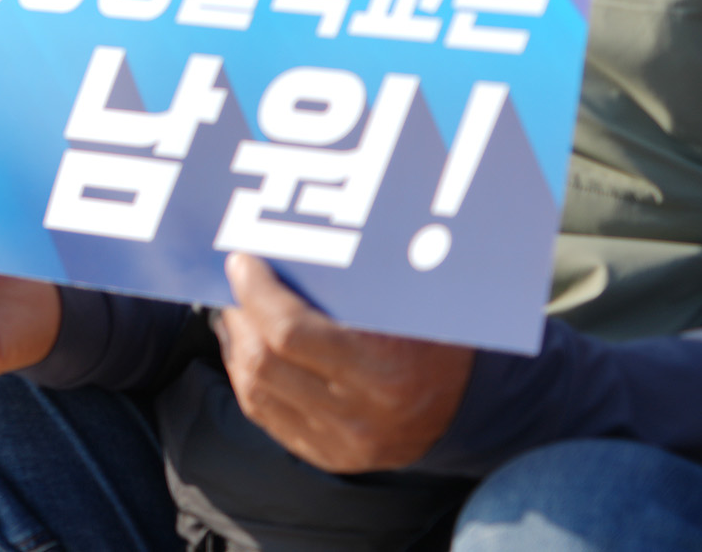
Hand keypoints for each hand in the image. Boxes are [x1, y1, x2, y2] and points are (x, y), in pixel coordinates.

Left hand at [215, 253, 471, 471]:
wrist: (466, 409)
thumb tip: (284, 246)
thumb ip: (352, 283)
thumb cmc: (435, 341)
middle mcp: (359, 418)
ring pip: (255, 392)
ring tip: (237, 312)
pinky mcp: (327, 456)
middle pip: (264, 364)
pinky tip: (247, 348)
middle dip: (239, 315)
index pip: (291, 333)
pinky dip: (247, 377)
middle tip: (234, 284)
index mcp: (385, 374)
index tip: (243, 262)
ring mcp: (340, 444)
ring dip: (236, 346)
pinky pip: (265, 415)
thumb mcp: (409, 305)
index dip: (257, 294)